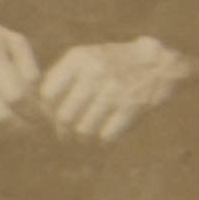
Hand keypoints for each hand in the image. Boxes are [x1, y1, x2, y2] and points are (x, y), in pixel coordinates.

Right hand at [0, 13, 42, 136]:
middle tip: (32, 125)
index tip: (40, 113)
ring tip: (16, 124)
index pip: (17, 97)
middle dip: (23, 126)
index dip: (33, 110)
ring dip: (6, 131)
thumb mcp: (12, 40)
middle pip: (3, 116)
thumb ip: (30, 68)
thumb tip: (36, 97)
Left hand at [37, 36, 193, 144]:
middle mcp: (94, 74)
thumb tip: (39, 104)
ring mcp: (114, 91)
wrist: (159, 63)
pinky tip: (102, 141)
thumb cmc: (113, 62)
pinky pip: (108, 135)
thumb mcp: (85, 56)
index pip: (48, 93)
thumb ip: (62, 75)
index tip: (48, 117)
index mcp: (78, 59)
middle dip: (61, 130)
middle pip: (65, 115)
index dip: (45, 110)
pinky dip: (102, 143)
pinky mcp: (132, 108)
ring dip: (81, 139)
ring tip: (81, 139)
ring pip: (84, 128)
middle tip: (62, 135)